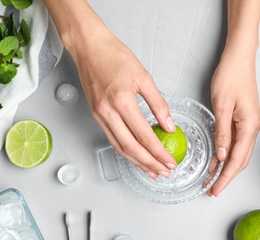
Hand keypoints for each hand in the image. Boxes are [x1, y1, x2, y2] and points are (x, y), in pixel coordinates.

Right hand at [66, 15, 176, 178]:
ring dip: (137, 162)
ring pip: (120, 147)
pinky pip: (112, 139)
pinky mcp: (96, 115)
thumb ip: (158, 104)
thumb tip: (169, 126)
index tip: (170, 162)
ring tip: (152, 170)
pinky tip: (136, 156)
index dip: (159, 152)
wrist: (88, 47)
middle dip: (149, 163)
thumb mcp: (143, 77)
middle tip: (164, 172)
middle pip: (131, 148)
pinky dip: (125, 151)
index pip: (144, 135)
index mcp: (121, 101)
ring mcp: (99, 116)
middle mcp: (108, 112)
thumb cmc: (115, 56)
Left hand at [206, 51, 259, 196]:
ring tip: (212, 179)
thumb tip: (223, 156)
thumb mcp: (222, 106)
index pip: (238, 159)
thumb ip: (223, 133)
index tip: (216, 189)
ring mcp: (249, 124)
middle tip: (212, 189)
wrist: (239, 58)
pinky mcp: (243, 120)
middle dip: (226, 177)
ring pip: (239, 153)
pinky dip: (226, 154)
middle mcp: (253, 128)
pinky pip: (235, 142)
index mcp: (250, 126)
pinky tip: (217, 159)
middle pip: (241, 160)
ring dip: (226, 167)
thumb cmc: (231, 76)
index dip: (226, 177)